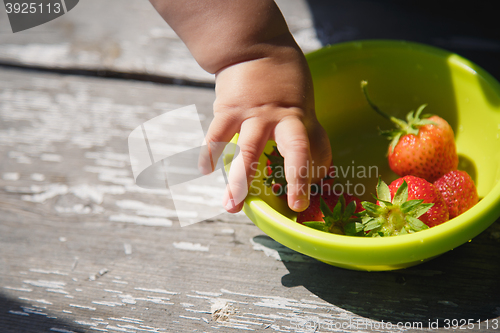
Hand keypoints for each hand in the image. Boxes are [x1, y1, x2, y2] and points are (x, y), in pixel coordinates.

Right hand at [203, 41, 331, 212]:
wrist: (253, 47)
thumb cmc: (282, 78)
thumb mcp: (303, 102)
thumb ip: (308, 133)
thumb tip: (318, 168)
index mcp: (300, 116)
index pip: (317, 146)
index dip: (319, 170)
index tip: (312, 193)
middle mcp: (281, 118)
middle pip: (294, 149)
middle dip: (296, 178)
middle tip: (296, 204)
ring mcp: (253, 114)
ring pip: (249, 150)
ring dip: (239, 180)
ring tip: (231, 206)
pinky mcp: (228, 109)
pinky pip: (216, 135)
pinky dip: (209, 154)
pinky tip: (204, 170)